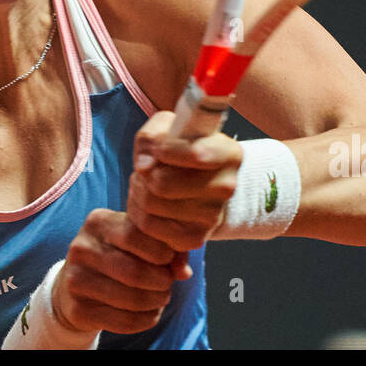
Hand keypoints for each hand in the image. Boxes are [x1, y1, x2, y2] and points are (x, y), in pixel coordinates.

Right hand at [51, 208, 190, 335]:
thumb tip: (184, 272)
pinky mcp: (78, 310)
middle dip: (161, 281)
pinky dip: (146, 320)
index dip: (161, 251)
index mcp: (97, 222)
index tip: (169, 259)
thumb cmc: (117, 257)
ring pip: (131, 298)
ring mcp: (75, 280)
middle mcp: (81, 248)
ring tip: (161, 297)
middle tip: (168, 284)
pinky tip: (150, 313)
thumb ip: (167, 250)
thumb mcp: (137, 244)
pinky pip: (123, 321)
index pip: (136, 234)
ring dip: (156, 302)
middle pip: (134, 271)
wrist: (76, 287)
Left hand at [127, 110, 242, 251]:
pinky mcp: (194, 238)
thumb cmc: (182, 149)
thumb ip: (153, 136)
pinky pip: (148, 227)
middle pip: (161, 184)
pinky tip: (148, 203)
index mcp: (228, 154)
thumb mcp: (170, 127)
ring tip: (146, 184)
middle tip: (148, 170)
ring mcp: (212, 216)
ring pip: (150, 206)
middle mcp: (226, 187)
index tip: (160, 150)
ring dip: (138, 192)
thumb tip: (144, 166)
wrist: (202, 183)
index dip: (166, 150)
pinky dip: (138, 213)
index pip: (195, 154)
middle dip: (144, 175)